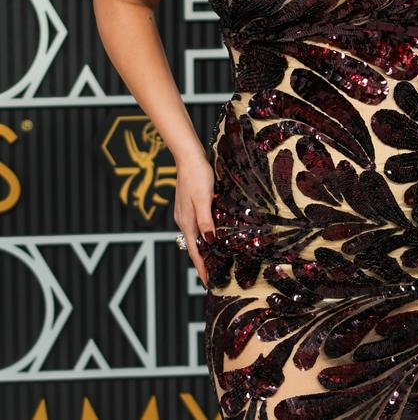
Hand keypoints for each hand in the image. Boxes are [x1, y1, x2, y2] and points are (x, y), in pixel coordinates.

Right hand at [173, 154, 215, 289]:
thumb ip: (205, 220)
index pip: (195, 251)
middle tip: (212, 275)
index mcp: (187, 222)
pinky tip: (208, 234)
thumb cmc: (198, 176)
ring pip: (193, 236)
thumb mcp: (204, 199)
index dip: (201, 267)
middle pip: (193, 246)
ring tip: (211, 259)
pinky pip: (193, 226)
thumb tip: (209, 241)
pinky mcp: (186, 206)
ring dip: (201, 248)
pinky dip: (201, 235)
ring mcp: (183, 213)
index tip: (206, 283)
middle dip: (201, 261)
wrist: (188, 158)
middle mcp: (183, 220)